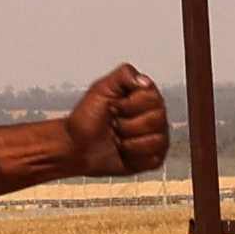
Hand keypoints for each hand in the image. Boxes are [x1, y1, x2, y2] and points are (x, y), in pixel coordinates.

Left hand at [66, 62, 172, 179]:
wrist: (76, 146)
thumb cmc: (86, 119)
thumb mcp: (100, 89)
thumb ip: (124, 75)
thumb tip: (144, 80)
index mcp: (144, 97)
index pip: (153, 98)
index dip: (130, 105)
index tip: (113, 107)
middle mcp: (154, 116)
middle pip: (157, 119)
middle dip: (128, 124)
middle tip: (114, 124)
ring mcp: (156, 137)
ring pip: (156, 140)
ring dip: (129, 142)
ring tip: (117, 139)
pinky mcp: (153, 158)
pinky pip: (154, 158)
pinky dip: (134, 156)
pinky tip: (124, 152)